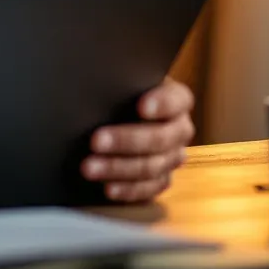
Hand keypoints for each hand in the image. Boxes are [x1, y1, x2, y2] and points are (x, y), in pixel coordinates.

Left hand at [81, 77, 194, 202]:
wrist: (121, 110)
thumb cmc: (120, 88)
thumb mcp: (123, 78)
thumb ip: (118, 79)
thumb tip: (89, 80)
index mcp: (177, 99)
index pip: (176, 100)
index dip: (162, 104)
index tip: (141, 106)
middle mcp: (179, 129)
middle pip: (160, 138)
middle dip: (126, 140)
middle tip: (95, 140)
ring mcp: (172, 157)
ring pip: (151, 167)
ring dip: (118, 168)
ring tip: (89, 167)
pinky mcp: (161, 178)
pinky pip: (148, 189)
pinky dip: (127, 190)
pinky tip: (108, 188)